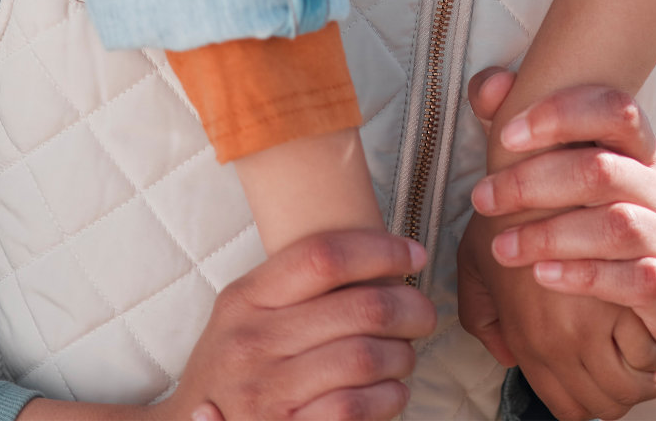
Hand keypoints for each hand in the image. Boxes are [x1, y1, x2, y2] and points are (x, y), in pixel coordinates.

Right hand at [168, 228, 435, 420]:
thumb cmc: (232, 365)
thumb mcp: (243, 312)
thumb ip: (294, 286)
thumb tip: (377, 255)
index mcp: (245, 297)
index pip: (322, 255)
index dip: (379, 250)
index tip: (413, 254)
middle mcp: (253, 341)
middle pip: (357, 308)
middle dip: (408, 306)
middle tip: (423, 312)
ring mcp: (267, 392)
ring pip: (364, 358)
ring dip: (402, 354)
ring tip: (406, 353)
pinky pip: (355, 408)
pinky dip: (388, 397)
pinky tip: (393, 390)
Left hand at [456, 70, 655, 419]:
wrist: (608, 334)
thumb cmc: (567, 240)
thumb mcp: (532, 186)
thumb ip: (512, 132)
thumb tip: (489, 85)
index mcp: (639, 154)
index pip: (614, 110)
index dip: (561, 115)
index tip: (505, 136)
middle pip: (604, 169)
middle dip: (533, 182)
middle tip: (483, 199)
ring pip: (619, 225)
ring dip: (550, 234)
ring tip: (503, 248)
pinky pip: (640, 279)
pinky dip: (585, 275)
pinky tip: (544, 276)